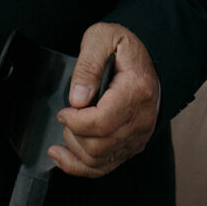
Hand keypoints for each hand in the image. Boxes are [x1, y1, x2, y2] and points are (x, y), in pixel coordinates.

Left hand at [50, 23, 158, 178]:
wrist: (144, 62)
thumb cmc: (123, 49)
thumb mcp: (103, 38)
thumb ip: (88, 65)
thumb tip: (78, 99)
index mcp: (136, 91)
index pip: (102, 122)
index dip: (76, 121)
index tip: (65, 111)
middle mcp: (141, 119)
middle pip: (99, 145)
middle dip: (73, 133)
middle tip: (67, 116)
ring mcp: (138, 136)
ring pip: (99, 159)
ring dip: (75, 148)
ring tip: (68, 129)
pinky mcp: (131, 146)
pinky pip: (104, 167)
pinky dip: (79, 167)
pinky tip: (62, 157)